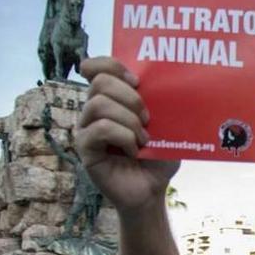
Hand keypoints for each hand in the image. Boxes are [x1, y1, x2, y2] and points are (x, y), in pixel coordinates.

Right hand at [76, 57, 178, 213]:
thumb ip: (161, 104)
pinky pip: (100, 129)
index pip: (97, 67)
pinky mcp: (85, 148)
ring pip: (99, 104)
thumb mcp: (166, 126)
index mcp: (112, 99)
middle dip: (131, 97)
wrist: (154, 188)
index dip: (112, 66)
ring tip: (144, 139)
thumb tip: (169, 82)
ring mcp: (87, 128)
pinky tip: (134, 150)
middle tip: (148, 119)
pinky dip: (123, 137)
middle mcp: (95, 110)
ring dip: (129, 120)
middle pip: (100, 82)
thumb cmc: (159, 156)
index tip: (137, 81)